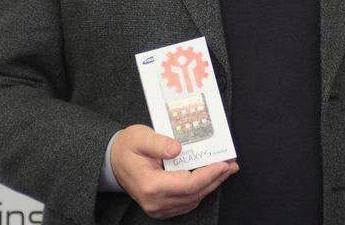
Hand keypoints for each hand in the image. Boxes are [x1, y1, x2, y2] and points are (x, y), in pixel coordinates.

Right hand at [110, 124, 238, 218]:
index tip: (224, 163)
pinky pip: (186, 202)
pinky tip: (209, 178)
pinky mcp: (161, 208)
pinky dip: (200, 190)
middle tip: (231, 165)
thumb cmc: (127, 147)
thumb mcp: (140, 137)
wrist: (112, 161)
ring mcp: (157, 208)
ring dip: (210, 185)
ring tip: (224, 170)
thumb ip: (159, 142)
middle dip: (216, 179)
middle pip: (194, 194)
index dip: (209, 174)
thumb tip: (178, 148)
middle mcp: (155, 201)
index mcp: (150, 185)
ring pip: (193, 200)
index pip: (188, 184)